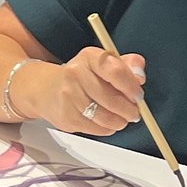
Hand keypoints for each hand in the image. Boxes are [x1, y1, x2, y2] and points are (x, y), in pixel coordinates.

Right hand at [27, 48, 147, 134]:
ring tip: (122, 118)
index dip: (131, 86)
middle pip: (111, 98)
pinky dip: (107, 128)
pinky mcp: (66, 117)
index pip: (115, 70)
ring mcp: (69, 97)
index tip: (138, 96)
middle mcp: (75, 74)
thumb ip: (127, 65)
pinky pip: (96, 129)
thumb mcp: (104, 63)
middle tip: (134, 112)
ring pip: (105, 117)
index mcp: (89, 57)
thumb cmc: (83, 76)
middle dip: (129, 109)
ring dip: (119, 121)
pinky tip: (106, 122)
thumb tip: (140, 76)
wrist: (47, 89)